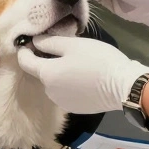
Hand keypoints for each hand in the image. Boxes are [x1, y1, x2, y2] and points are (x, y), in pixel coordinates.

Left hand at [16, 35, 148, 113]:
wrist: (123, 86)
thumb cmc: (97, 60)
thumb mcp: (72, 44)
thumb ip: (49, 42)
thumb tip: (34, 41)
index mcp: (46, 75)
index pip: (25, 62)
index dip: (25, 50)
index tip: (31, 40)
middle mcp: (49, 92)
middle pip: (41, 72)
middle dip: (46, 59)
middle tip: (62, 46)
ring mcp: (62, 102)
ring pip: (54, 82)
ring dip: (59, 72)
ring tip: (75, 61)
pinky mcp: (75, 108)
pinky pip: (65, 92)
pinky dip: (69, 82)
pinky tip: (83, 75)